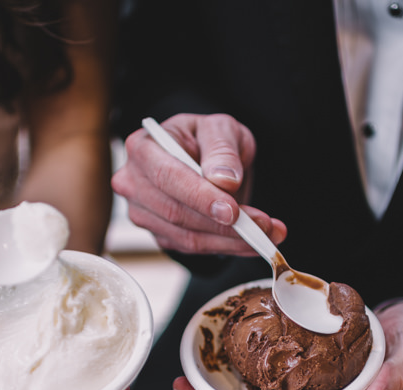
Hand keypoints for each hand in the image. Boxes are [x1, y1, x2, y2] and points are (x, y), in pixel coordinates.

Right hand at [113, 113, 286, 254]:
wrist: (206, 158)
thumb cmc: (210, 139)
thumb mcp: (222, 129)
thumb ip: (223, 150)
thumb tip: (224, 181)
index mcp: (143, 147)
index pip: (168, 177)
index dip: (200, 197)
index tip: (233, 211)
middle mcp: (134, 182)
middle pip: (176, 213)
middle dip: (224, 225)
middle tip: (264, 226)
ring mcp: (143, 212)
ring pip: (187, 237)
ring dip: (231, 241)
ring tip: (268, 234)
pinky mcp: (159, 234)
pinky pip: (193, 248)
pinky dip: (226, 248)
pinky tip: (252, 241)